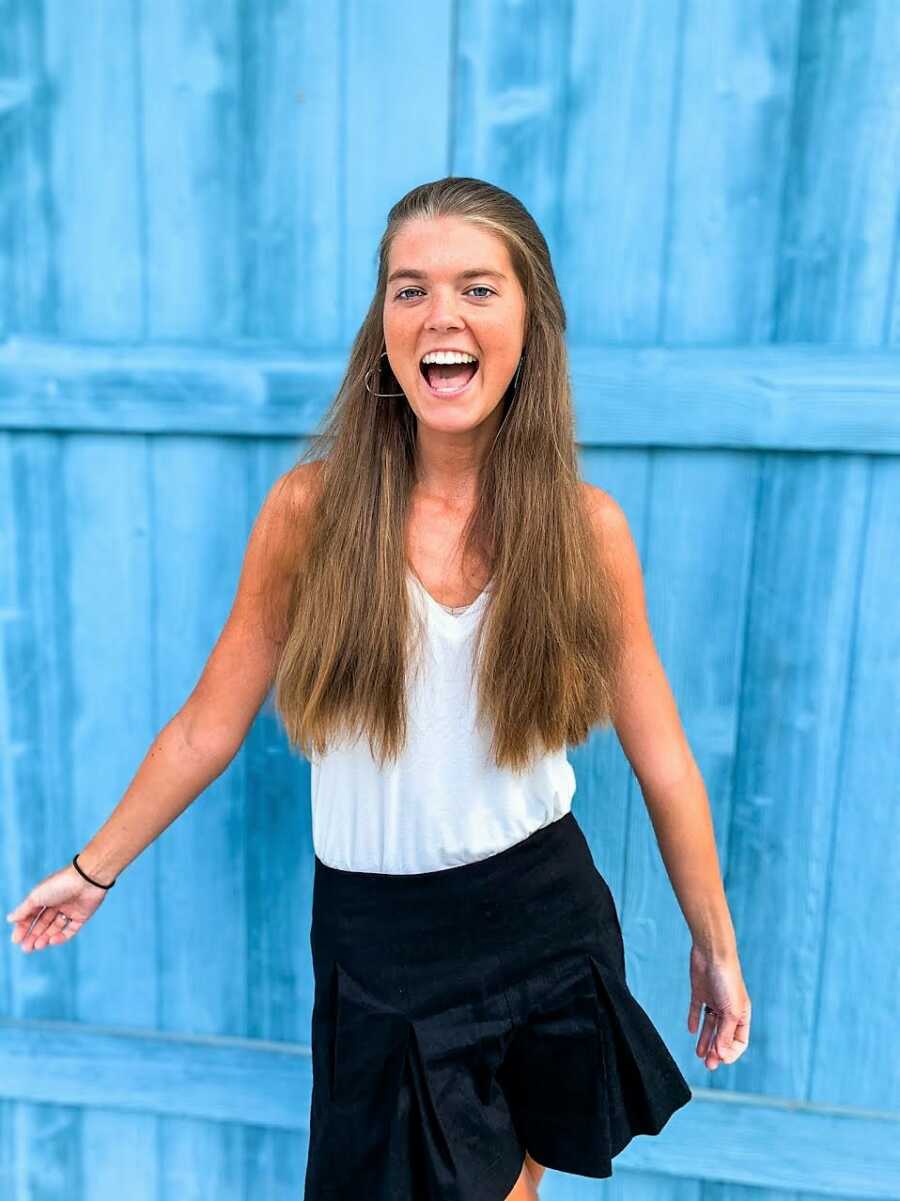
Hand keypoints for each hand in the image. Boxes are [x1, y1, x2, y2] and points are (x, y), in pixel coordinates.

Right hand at [6, 863, 111, 952]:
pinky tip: (52, 940)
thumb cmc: (59, 884)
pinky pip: (70, 929)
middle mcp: (57, 903)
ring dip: (45, 938)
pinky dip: (62, 937)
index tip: (16, 940)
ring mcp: (70, 909)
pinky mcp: (82, 915)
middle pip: (43, 923)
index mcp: (45, 896)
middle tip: (26, 948)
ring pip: (55, 928)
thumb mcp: (36, 897)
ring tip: (38, 946)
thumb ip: (23, 910)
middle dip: (34, 936)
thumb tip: (9, 919)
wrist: (87, 878)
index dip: (23, 928)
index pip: (31, 915)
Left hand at [687, 942, 750, 1068]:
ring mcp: (714, 1000)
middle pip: (723, 1036)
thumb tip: (720, 1054)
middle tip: (707, 1064)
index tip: (720, 1059)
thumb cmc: (727, 980)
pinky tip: (691, 1030)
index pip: (739, 1041)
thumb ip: (725, 1034)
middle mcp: (728, 1009)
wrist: (712, 952)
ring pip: (710, 1026)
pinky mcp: (700, 992)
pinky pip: (697, 1010)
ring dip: (705, 1040)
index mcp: (741, 1014)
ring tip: (698, 1054)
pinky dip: (694, 1020)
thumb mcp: (730, 1011)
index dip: (730, 1052)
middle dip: (716, 1050)